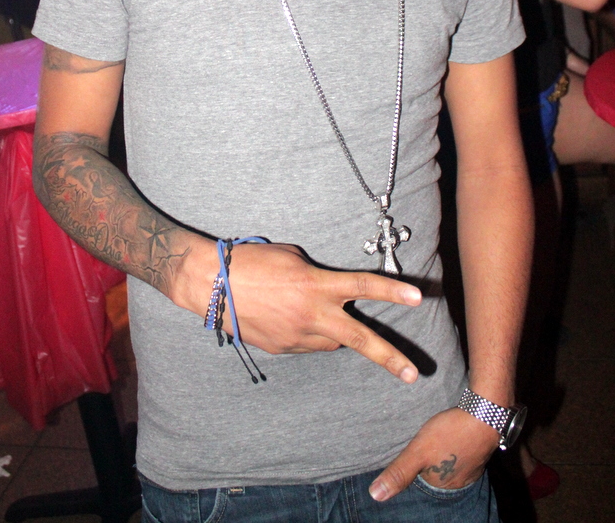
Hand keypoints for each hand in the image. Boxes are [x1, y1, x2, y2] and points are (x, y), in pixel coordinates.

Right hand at [175, 238, 421, 381]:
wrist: (212, 284)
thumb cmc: (252, 260)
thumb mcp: (293, 257)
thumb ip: (319, 275)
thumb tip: (330, 291)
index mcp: (317, 285)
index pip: (364, 286)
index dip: (393, 291)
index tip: (418, 296)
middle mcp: (312, 314)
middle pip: (361, 339)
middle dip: (389, 357)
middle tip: (412, 373)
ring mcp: (297, 336)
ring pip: (331, 342)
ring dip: (332, 331)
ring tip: (306, 310)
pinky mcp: (281, 349)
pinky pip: (306, 344)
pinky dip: (306, 334)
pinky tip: (286, 317)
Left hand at [368, 407, 499, 500]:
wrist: (485, 412)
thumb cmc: (450, 432)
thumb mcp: (419, 451)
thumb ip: (399, 472)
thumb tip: (375, 496)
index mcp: (444, 484)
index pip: (421, 477)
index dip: (415, 461)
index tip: (414, 447)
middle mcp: (460, 480)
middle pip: (436, 470)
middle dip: (430, 457)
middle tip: (426, 438)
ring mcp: (472, 465)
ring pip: (449, 460)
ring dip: (443, 449)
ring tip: (438, 434)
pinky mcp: (478, 448)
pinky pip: (461, 449)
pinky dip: (455, 442)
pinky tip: (452, 431)